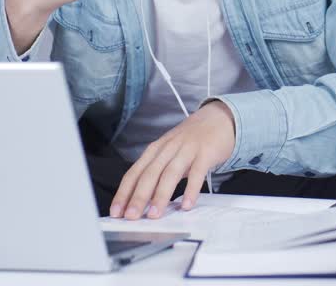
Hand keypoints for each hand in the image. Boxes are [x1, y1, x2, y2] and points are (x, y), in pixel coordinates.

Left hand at [110, 101, 236, 219]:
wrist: (218, 119)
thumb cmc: (191, 140)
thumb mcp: (169, 153)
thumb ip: (157, 174)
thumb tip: (142, 201)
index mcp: (155, 150)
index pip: (134, 173)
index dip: (124, 193)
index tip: (116, 211)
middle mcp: (168, 148)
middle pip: (149, 174)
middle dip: (138, 197)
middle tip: (132, 216)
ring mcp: (187, 149)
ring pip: (170, 173)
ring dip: (160, 195)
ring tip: (155, 214)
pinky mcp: (206, 153)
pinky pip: (197, 173)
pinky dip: (191, 189)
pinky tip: (187, 204)